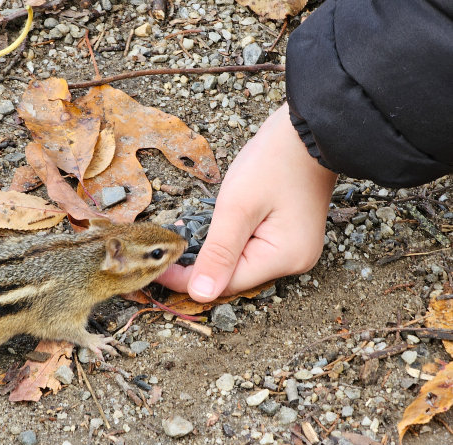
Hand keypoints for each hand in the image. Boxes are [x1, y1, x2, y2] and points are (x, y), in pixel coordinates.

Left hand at [158, 103, 337, 300]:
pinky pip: (250, 249)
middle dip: (199, 263)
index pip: (225, 283)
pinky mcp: (287, 236)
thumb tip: (200, 294)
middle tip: (167, 244)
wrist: (307, 132)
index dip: (187, 278)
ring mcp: (292, 249)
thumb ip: (218, 253)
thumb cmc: (274, 162)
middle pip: (233, 276)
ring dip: (211, 251)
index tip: (157, 266)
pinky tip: (210, 227)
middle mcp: (293, 262)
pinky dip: (227, 241)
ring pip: (239, 263)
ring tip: (185, 231)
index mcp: (284, 258)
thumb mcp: (237, 207)